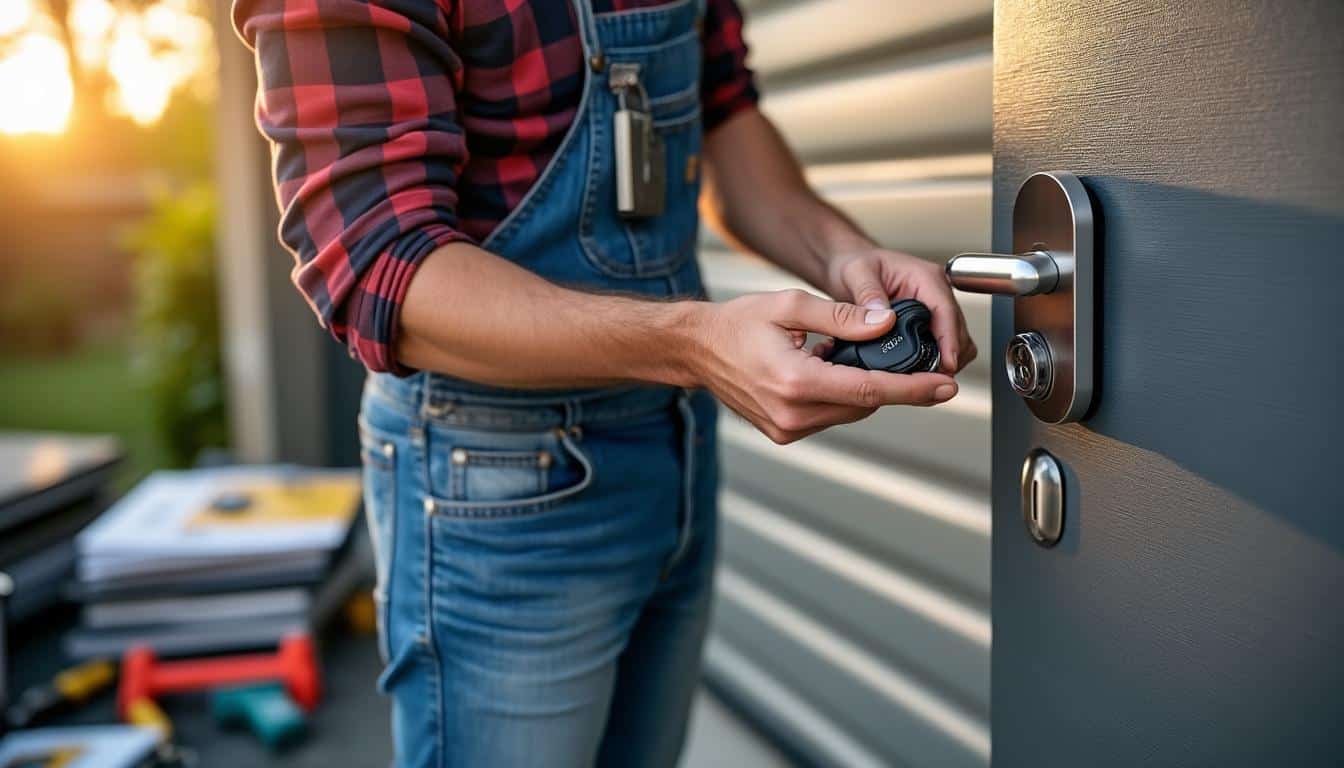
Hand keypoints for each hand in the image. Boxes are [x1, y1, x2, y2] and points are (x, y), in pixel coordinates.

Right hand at [689, 290, 958, 443]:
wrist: (697, 349)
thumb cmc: (736, 324)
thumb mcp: (789, 305)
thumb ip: (841, 315)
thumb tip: (885, 324)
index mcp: (795, 381)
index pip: (870, 389)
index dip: (913, 389)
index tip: (945, 387)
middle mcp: (792, 414)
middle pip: (865, 403)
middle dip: (891, 383)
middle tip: (906, 359)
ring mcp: (787, 428)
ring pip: (849, 411)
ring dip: (860, 387)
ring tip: (841, 355)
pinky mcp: (784, 432)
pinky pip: (829, 415)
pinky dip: (839, 394)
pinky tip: (826, 369)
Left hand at [824, 248, 976, 373]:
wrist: (848, 266)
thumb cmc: (854, 263)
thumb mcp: (856, 274)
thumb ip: (868, 294)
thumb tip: (881, 317)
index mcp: (925, 278)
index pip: (946, 312)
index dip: (950, 341)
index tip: (947, 364)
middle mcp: (935, 294)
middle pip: (958, 333)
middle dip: (948, 358)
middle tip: (926, 380)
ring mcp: (933, 311)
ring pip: (955, 344)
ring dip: (943, 362)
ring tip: (919, 379)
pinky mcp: (927, 326)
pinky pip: (940, 349)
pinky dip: (933, 362)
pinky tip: (914, 373)